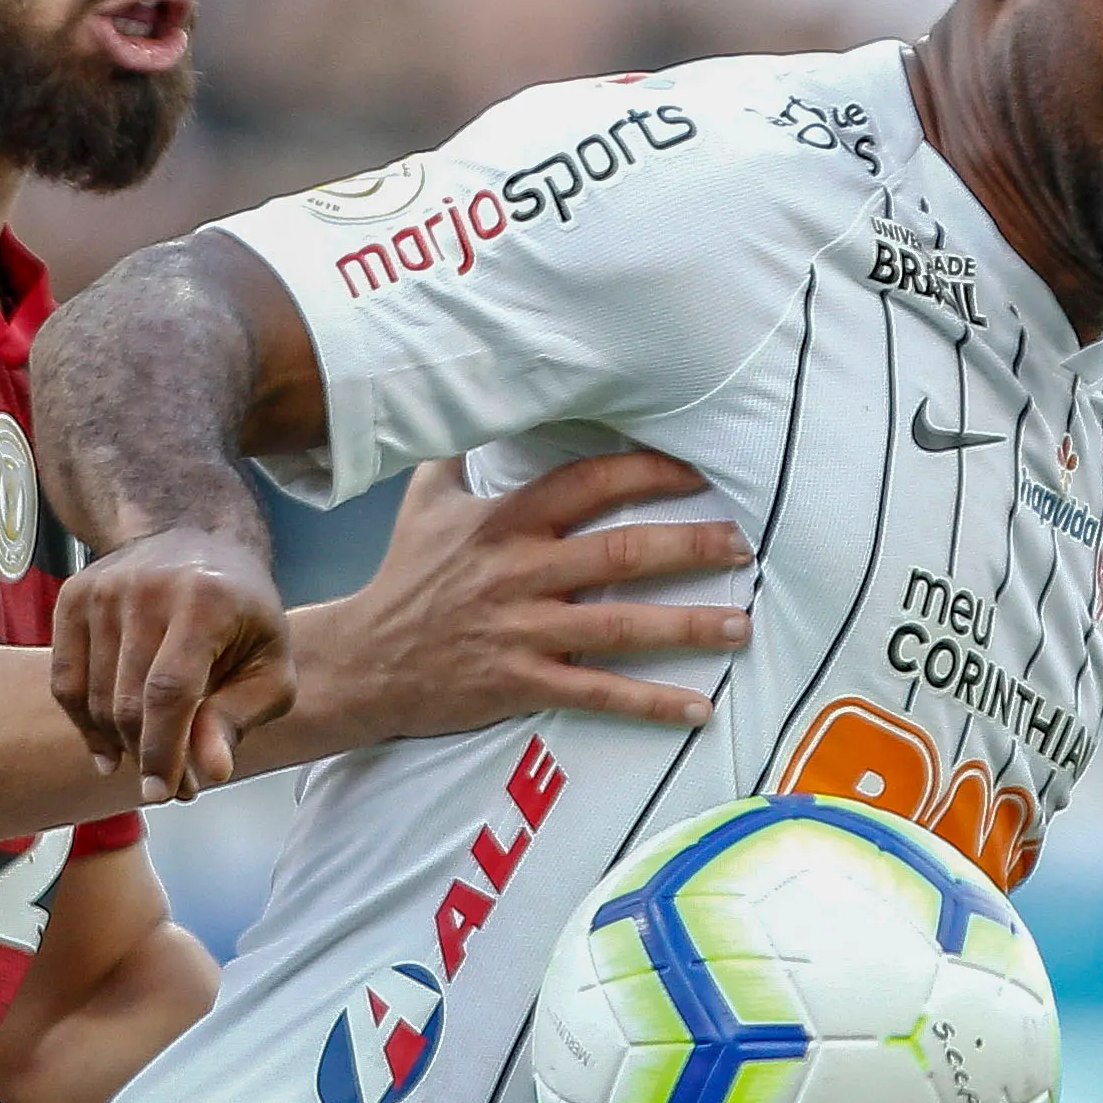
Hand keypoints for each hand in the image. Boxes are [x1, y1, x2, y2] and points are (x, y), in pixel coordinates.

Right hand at [50, 524, 292, 804]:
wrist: (200, 541)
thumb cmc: (243, 614)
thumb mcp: (268, 667)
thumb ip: (239, 717)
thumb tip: (211, 770)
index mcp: (204, 601)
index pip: (170, 691)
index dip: (163, 750)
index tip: (163, 792)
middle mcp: (145, 588)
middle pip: (128, 700)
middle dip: (146, 754)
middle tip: (172, 785)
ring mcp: (102, 589)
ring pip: (94, 698)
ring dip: (119, 744)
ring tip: (150, 758)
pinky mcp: (73, 596)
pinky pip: (65, 681)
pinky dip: (83, 722)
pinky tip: (107, 747)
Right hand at [317, 451, 753, 745]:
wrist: (362, 662)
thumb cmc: (403, 578)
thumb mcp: (425, 503)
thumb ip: (461, 452)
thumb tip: (476, 394)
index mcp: (502, 522)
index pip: (585, 484)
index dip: (644, 472)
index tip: (696, 469)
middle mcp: (517, 573)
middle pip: (617, 553)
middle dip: (686, 546)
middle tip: (741, 543)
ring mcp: (521, 632)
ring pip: (618, 627)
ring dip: (686, 627)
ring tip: (740, 625)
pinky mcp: (520, 684)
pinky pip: (597, 694)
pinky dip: (650, 704)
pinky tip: (698, 709)